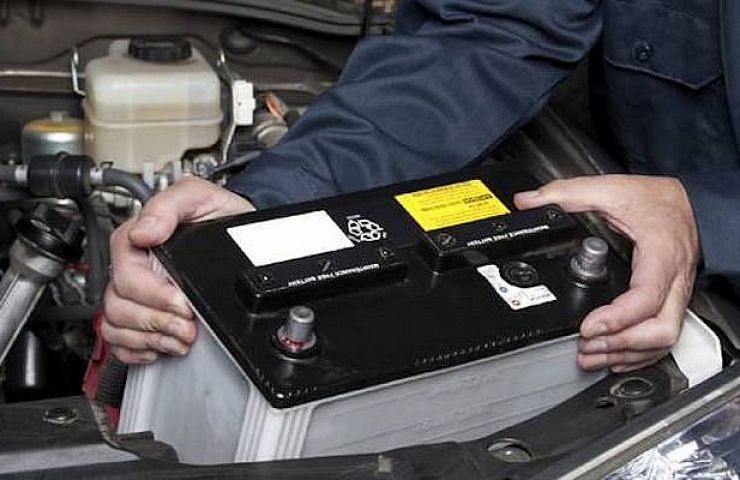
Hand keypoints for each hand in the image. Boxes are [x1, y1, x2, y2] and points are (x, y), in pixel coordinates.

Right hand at [102, 176, 253, 363]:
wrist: (241, 235)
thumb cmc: (219, 215)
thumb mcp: (201, 196)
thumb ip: (170, 204)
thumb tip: (145, 230)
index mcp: (138, 238)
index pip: (126, 273)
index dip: (153, 294)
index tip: (181, 302)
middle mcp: (133, 267)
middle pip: (119, 304)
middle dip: (157, 320)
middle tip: (187, 325)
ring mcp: (135, 292)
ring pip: (117, 325)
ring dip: (151, 337)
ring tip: (181, 337)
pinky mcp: (143, 313)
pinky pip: (120, 341)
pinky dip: (139, 349)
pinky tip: (162, 344)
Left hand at [514, 174, 698, 371]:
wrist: (688, 201)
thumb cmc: (657, 200)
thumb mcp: (610, 189)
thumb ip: (567, 194)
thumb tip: (528, 201)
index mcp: (661, 254)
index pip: (646, 298)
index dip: (617, 319)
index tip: (587, 327)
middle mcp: (674, 280)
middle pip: (661, 329)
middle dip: (621, 345)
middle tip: (586, 346)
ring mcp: (677, 294)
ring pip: (665, 339)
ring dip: (627, 354)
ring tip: (591, 356)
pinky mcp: (673, 301)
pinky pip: (665, 337)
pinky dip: (640, 353)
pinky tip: (616, 357)